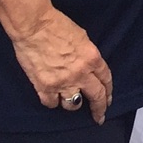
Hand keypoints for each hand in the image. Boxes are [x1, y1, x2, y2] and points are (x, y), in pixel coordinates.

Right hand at [10, 7, 111, 123]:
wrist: (34, 26)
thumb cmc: (57, 25)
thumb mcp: (82, 38)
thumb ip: (87, 56)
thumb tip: (87, 67)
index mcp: (92, 58)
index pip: (106, 79)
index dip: (108, 92)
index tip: (107, 100)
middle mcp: (81, 73)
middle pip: (96, 97)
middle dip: (99, 109)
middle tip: (99, 117)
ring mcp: (63, 82)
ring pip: (73, 104)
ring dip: (73, 103)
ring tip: (70, 100)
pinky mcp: (44, 87)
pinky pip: (52, 104)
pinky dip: (53, 101)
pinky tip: (52, 97)